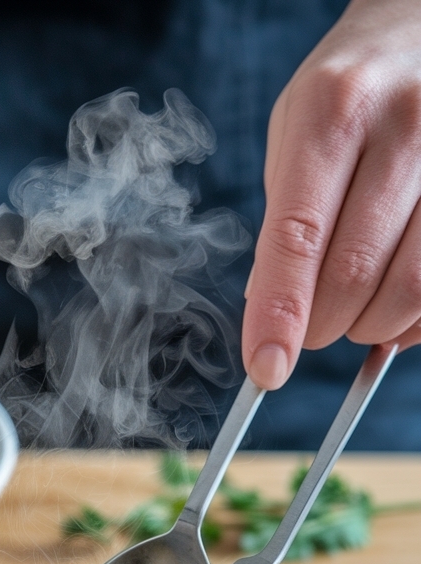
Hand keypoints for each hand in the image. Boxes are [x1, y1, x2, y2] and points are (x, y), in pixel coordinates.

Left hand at [243, 0, 420, 389]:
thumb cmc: (354, 88)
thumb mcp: (297, 130)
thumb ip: (283, 219)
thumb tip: (266, 311)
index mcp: (336, 109)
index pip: (298, 237)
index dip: (280, 314)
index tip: (266, 368)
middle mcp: (407, 125)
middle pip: (354, 274)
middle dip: (321, 324)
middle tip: (310, 325)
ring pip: (411, 290)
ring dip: (371, 325)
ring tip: (354, 307)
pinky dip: (416, 317)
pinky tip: (398, 299)